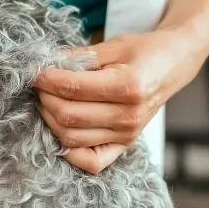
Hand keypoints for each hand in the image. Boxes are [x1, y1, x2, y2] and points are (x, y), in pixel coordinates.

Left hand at [33, 30, 202, 173]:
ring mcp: (127, 135)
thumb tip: (44, 64)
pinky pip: (90, 162)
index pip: (73, 88)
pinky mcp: (124, 145)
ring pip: (71, 138)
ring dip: (50, 119)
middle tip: (40, 84)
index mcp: (128, 86)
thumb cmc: (144, 51)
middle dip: (45, 98)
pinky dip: (69, 150)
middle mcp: (128, 116)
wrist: (173, 65)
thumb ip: (78, 57)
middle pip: (68, 116)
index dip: (47, 79)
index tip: (35, 70)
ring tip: (48, 100)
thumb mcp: (113, 45)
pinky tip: (62, 128)